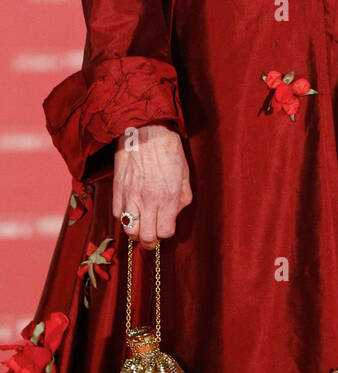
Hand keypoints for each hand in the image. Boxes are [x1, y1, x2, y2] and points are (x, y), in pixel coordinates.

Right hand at [112, 123, 192, 249]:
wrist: (145, 131)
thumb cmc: (169, 150)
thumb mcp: (185, 174)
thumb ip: (182, 198)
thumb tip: (174, 214)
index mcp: (168, 198)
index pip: (165, 233)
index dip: (166, 233)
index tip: (166, 227)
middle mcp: (148, 201)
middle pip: (145, 238)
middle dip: (150, 241)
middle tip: (152, 237)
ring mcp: (130, 196)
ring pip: (129, 230)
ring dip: (135, 231)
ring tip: (140, 225)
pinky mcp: (117, 190)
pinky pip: (117, 214)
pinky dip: (123, 216)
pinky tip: (130, 209)